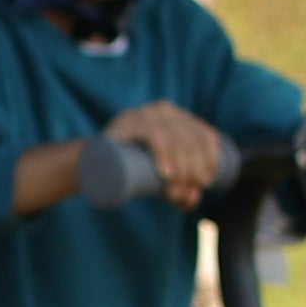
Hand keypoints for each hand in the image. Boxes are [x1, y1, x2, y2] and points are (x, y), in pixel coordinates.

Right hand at [104, 98, 224, 206]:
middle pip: (192, 140)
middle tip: (185, 191)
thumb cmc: (133, 170)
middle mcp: (167, 110)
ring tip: (174, 188)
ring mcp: (148, 112)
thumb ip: (180, 193)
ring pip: (176, 139)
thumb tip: (193, 197)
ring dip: (182, 167)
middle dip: (194, 169)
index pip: (206, 136)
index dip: (211, 160)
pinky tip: (166, 172)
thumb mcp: (161, 181)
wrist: (94, 164)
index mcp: (181, 118)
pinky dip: (163, 154)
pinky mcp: (130, 119)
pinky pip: (154, 134)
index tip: (205, 184)